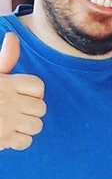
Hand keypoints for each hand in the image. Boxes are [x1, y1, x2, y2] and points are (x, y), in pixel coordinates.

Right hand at [0, 33, 46, 150]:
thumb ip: (5, 59)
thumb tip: (12, 37)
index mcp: (5, 83)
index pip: (37, 86)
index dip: (33, 92)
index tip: (21, 95)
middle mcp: (7, 101)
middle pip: (41, 108)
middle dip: (30, 111)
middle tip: (14, 111)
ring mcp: (6, 121)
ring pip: (36, 126)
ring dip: (26, 126)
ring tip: (11, 123)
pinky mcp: (3, 138)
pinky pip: (26, 141)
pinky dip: (19, 141)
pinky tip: (7, 135)